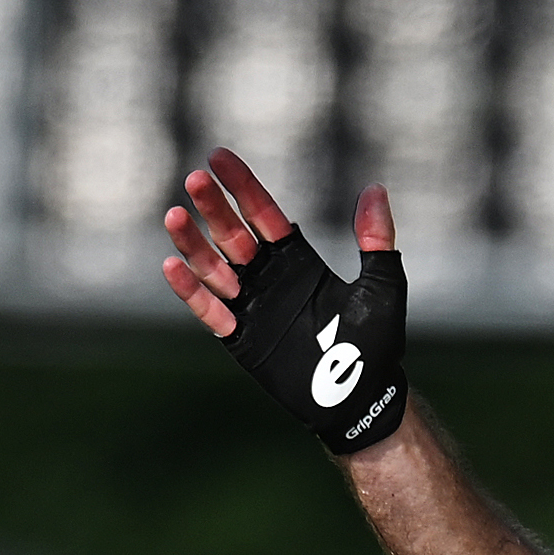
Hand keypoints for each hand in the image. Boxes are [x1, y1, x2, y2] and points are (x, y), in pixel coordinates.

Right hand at [162, 149, 410, 452]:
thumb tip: (375, 189)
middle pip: (232, 235)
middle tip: (195, 180)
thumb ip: (376, 241)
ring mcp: (253, 308)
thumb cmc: (376, 345)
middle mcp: (270, 278)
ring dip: (193, 244)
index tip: (217, 156)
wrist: (362, 399)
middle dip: (213, 208)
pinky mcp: (242, 340)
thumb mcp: (382, 288)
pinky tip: (172, 267)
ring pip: (213, 269)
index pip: (262, 213)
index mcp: (297, 260)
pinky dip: (191, 292)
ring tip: (173, 216)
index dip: (241, 186)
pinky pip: (211, 312)